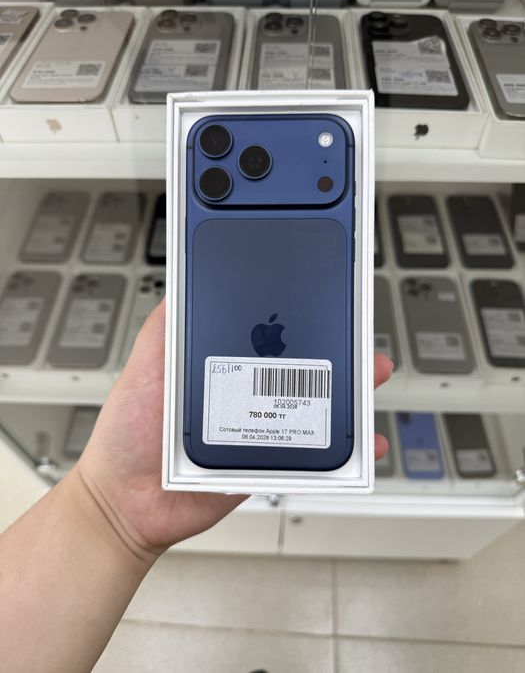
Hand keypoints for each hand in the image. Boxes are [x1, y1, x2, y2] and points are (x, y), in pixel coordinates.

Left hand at [77, 299, 392, 560]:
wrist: (128, 502)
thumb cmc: (129, 433)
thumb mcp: (144, 364)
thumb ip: (166, 326)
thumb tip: (187, 282)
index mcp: (219, 362)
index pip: (266, 333)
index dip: (295, 316)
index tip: (321, 300)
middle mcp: (244, 391)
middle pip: (299, 365)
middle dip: (335, 349)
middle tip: (358, 336)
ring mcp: (258, 427)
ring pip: (313, 405)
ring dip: (349, 392)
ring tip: (370, 373)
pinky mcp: (266, 461)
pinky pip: (312, 454)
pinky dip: (343, 451)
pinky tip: (363, 443)